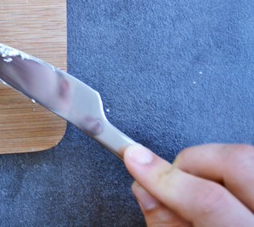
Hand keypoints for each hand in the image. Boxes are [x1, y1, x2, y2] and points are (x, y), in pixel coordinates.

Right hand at [124, 143, 253, 225]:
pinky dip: (225, 169)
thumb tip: (144, 188)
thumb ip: (166, 224)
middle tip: (169, 177)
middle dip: (192, 159)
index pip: (207, 198)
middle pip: (236, 161)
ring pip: (247, 156)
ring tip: (191, 186)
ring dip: (211, 163)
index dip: (163, 176)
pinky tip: (214, 187)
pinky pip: (250, 165)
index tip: (134, 159)